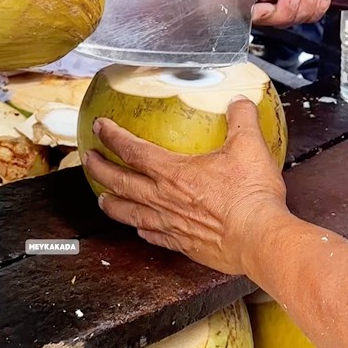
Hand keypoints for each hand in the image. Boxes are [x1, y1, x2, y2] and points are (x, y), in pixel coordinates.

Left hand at [82, 97, 287, 275]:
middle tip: (88, 159)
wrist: (259, 237)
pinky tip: (141, 230)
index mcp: (173, 172)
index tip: (100, 127)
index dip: (113, 136)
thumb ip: (241, 119)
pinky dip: (143, 231)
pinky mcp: (183, 245)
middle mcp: (164, 199)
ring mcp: (171, 224)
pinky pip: (155, 237)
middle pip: (121, 182)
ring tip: (101, 200)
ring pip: (130, 213)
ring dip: (113, 205)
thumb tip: (239, 102)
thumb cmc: (250, 195)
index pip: (133, 150)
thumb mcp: (249, 146)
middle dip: (100, 168)